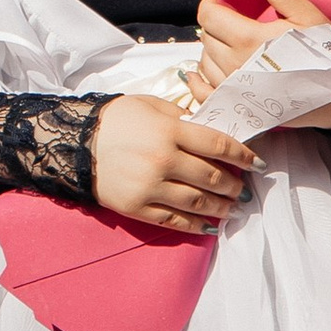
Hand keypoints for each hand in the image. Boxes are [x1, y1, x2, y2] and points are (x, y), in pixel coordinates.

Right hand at [90, 94, 254, 232]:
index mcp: (168, 131)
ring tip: (233, 208)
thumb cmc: (115, 119)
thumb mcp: (149, 105)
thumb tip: (209, 131)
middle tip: (244, 188)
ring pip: (198, 202)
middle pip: (211, 177)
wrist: (73, 143)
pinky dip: (197, 225)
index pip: (217, 144)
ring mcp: (151, 187)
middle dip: (234, 184)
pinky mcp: (138, 208)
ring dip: (221, 207)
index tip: (257, 163)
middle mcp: (163, 160)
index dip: (242, 155)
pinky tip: (210, 225)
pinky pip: (175, 220)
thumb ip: (182, 117)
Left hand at [191, 0, 330, 134]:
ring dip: (211, 50)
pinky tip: (198, 75)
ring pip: (204, 64)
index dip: (213, 3)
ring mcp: (237, 90)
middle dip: (215, 25)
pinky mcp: (241, 108)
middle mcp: (236, 66)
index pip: (209, 15)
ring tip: (229, 44)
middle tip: (232, 22)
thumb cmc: (329, 54)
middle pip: (206, 38)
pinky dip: (199, 83)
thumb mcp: (308, 18)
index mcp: (250, 40)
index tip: (224, 1)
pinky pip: (205, 95)